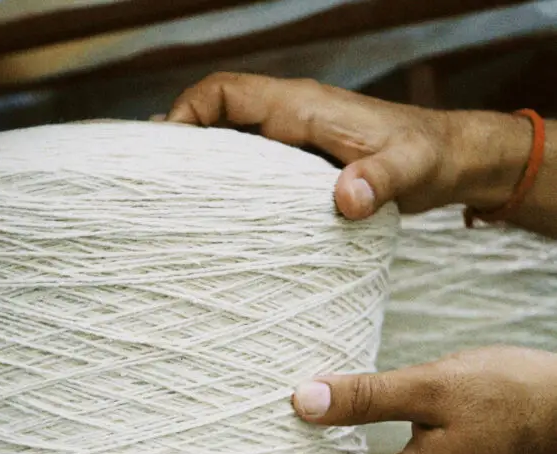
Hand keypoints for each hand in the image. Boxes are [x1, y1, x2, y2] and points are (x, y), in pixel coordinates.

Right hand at [167, 72, 537, 224]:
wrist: (448, 161)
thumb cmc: (429, 158)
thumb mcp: (410, 170)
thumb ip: (380, 181)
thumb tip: (346, 201)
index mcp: (302, 107)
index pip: (227, 93)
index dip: (188, 112)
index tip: (164, 148)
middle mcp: (290, 119)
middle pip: (215, 119)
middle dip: (179, 144)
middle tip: (146, 183)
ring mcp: (292, 144)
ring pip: (228, 145)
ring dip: (199, 168)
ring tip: (166, 203)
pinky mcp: (299, 168)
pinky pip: (249, 170)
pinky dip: (225, 186)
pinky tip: (213, 218)